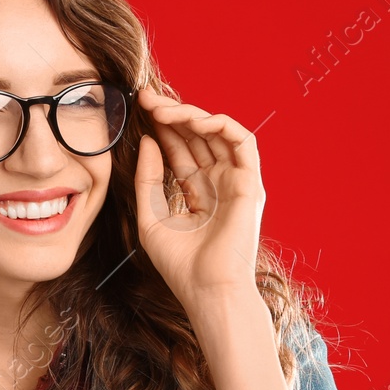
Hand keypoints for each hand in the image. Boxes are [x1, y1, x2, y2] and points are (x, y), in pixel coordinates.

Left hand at [133, 86, 265, 306]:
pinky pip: (242, 141)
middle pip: (197, 138)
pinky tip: (194, 120)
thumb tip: (148, 140)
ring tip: (162, 109)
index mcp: (198, 193)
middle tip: (146, 100)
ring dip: (190, 116)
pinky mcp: (250, 183)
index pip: (180, 150)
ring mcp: (235, 182)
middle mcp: (219, 184)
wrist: (206, 290)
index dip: (161, 129)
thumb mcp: (151, 216)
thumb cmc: (180, 264)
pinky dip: (220, 125)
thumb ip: (148, 178)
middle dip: (172, 115)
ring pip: (217, 134)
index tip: (139, 111)